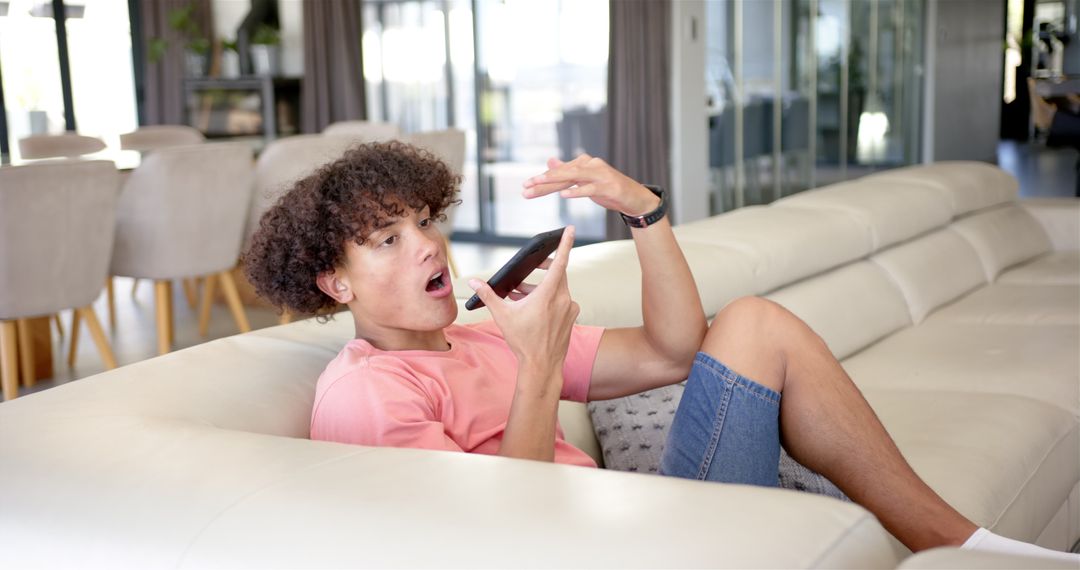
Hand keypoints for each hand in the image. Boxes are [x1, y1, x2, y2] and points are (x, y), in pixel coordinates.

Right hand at [469, 226, 579, 373]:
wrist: (542, 366)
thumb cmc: (523, 341)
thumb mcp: (502, 316)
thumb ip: (488, 295)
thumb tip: (473, 282)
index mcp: (548, 294)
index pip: (560, 262)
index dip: (565, 243)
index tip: (569, 229)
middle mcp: (563, 299)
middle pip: (558, 273)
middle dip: (544, 267)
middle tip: (533, 266)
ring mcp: (570, 308)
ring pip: (558, 288)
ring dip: (542, 287)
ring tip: (522, 294)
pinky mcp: (571, 317)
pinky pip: (561, 300)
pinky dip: (549, 299)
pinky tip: (534, 307)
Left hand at [522, 154, 659, 215]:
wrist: (634, 197)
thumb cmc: (609, 189)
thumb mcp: (586, 180)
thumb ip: (568, 171)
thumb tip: (550, 162)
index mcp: (584, 164)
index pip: (559, 172)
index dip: (541, 180)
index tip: (525, 187)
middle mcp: (591, 166)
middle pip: (563, 173)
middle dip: (543, 180)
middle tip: (526, 186)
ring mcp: (600, 175)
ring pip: (573, 176)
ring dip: (555, 180)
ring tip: (539, 184)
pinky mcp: (608, 187)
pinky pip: (590, 188)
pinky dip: (577, 191)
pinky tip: (564, 195)